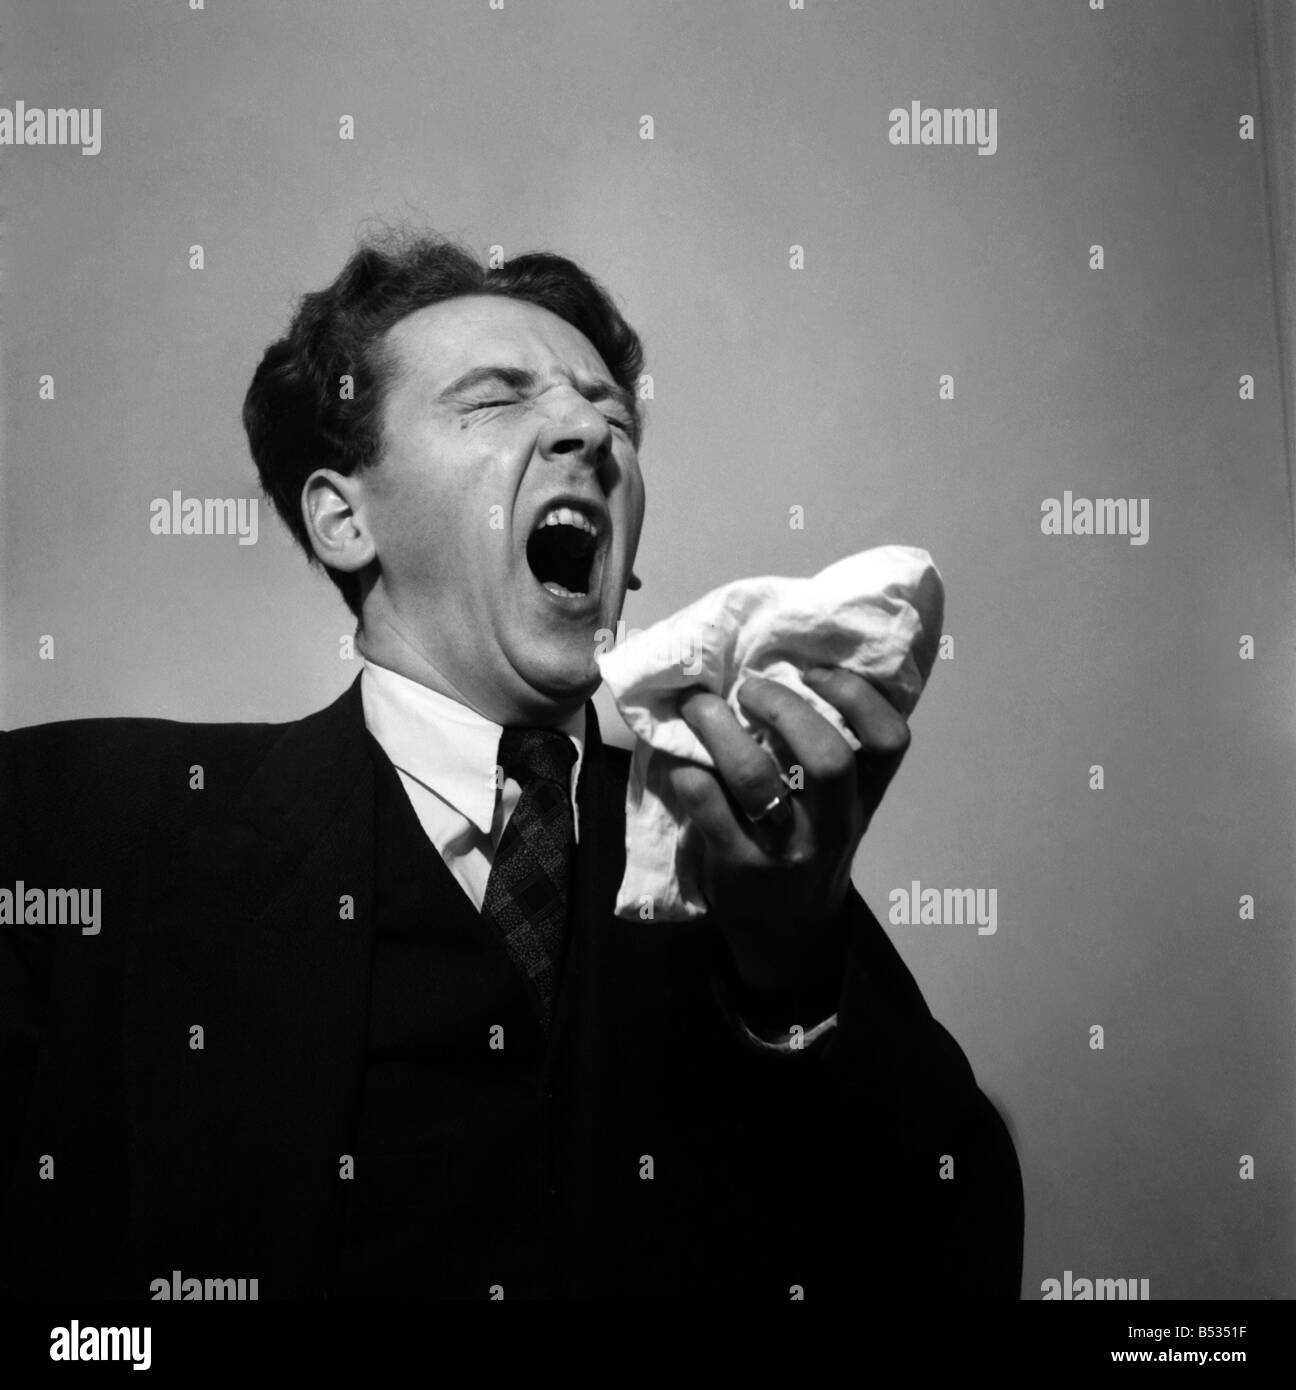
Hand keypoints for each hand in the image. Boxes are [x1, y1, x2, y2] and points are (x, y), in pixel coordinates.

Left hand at [667, 668, 910, 994]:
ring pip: (758, 780)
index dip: (857, 697)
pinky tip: (680, 759)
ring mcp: (787, 850)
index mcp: (864, 799)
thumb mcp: (840, 809)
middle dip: (781, 708)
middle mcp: (834, 825)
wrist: (789, 933)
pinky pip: (709, 808)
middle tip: (747, 687)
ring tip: (699, 707)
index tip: (814, 673)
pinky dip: (689, 773)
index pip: (890, 741)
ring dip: (721, 732)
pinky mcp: (740, 868)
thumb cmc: (810, 848)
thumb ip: (830, 754)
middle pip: (825, 757)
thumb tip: (786, 669)